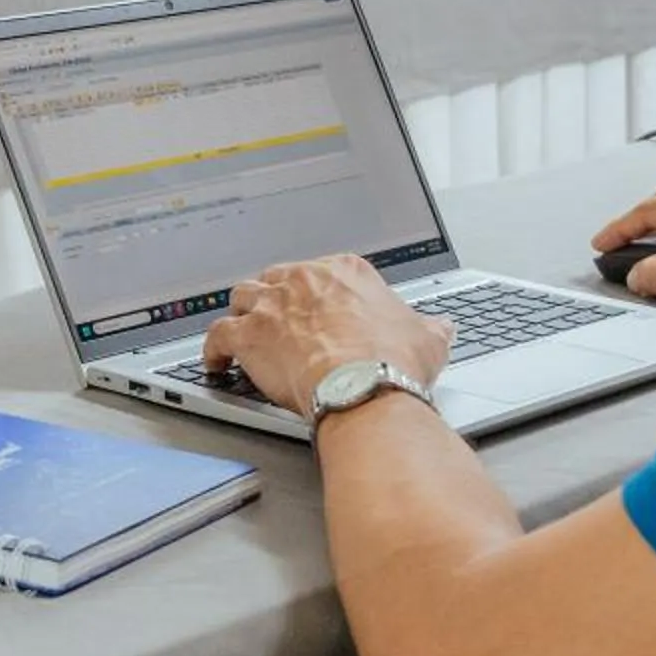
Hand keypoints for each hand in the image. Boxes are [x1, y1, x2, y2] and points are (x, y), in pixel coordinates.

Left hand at [203, 256, 452, 418]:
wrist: (364, 383)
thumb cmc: (393, 360)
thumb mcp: (426, 338)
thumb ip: (429, 328)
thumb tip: (442, 328)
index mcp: (345, 271)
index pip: (320, 273)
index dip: (314, 294)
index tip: (315, 310)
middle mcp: (303, 279)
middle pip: (277, 279)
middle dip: (275, 299)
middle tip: (278, 321)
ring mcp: (273, 304)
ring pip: (242, 297)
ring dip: (241, 315)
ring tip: (242, 333)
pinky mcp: (249, 335)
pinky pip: (218, 335)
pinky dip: (213, 349)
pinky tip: (216, 362)